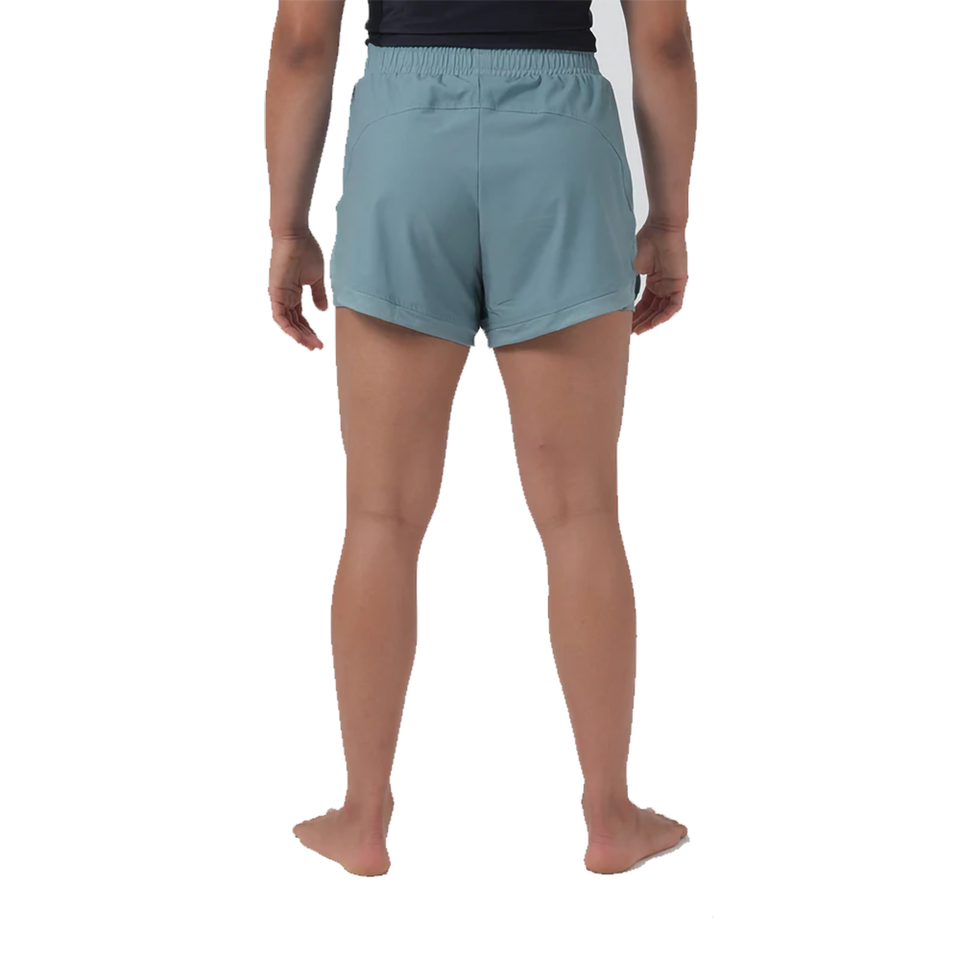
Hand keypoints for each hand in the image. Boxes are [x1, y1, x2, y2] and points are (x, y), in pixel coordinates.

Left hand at [268, 233, 327, 349]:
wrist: (295, 236)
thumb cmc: (305, 250)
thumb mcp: (316, 278)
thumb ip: (318, 295)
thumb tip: (322, 310)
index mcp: (293, 292)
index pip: (300, 316)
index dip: (309, 329)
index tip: (320, 340)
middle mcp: (284, 296)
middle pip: (294, 322)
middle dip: (306, 336)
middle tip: (317, 347)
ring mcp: (279, 295)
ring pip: (286, 323)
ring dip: (298, 336)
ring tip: (311, 345)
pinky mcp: (275, 293)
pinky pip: (279, 316)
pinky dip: (287, 328)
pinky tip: (297, 337)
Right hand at [632, 220, 687, 334]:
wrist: (661, 228)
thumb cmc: (646, 242)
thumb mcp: (632, 268)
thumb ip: (628, 284)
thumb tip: (616, 300)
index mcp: (654, 281)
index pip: (645, 303)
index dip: (635, 314)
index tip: (625, 324)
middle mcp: (663, 285)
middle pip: (653, 309)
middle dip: (642, 321)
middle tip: (630, 331)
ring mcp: (672, 285)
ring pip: (663, 310)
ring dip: (651, 322)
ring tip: (638, 330)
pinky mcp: (680, 284)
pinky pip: (674, 306)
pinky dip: (664, 316)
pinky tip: (653, 324)